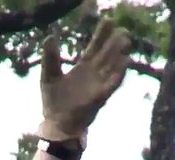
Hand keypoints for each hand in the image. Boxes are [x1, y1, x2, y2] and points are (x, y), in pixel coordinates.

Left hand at [37, 18, 133, 142]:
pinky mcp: (100, 97)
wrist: (56, 123)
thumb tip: (50, 36)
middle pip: (106, 54)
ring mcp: (98, 85)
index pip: (95, 47)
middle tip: (123, 29)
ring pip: (112, 67)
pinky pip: (112, 84)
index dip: (101, 34)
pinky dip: (118, 74)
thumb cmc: (53, 101)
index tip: (109, 20)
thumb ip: (50, 58)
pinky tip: (125, 64)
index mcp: (83, 67)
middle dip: (114, 42)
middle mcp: (94, 74)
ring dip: (119, 55)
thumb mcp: (49, 76)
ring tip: (125, 41)